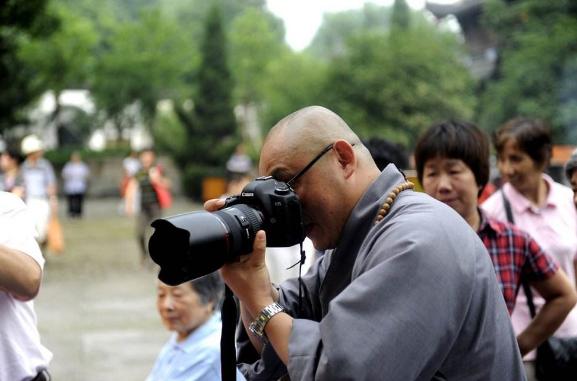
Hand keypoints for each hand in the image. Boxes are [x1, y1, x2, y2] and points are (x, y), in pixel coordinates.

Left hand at [203, 199, 274, 314]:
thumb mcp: (258, 263)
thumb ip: (259, 247)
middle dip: (239, 245)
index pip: (224, 248)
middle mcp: (226, 270)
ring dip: (244, 252)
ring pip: (237, 257)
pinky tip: (255, 259)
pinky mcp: (241, 276)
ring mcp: (233, 274)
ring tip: (252, 253)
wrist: (262, 305)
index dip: (230, 238)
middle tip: (248, 239)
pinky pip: (242, 263)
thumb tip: (260, 232)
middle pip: (230, 251)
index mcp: (225, 267)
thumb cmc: (256, 288)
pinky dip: (248, 259)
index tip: (236, 230)